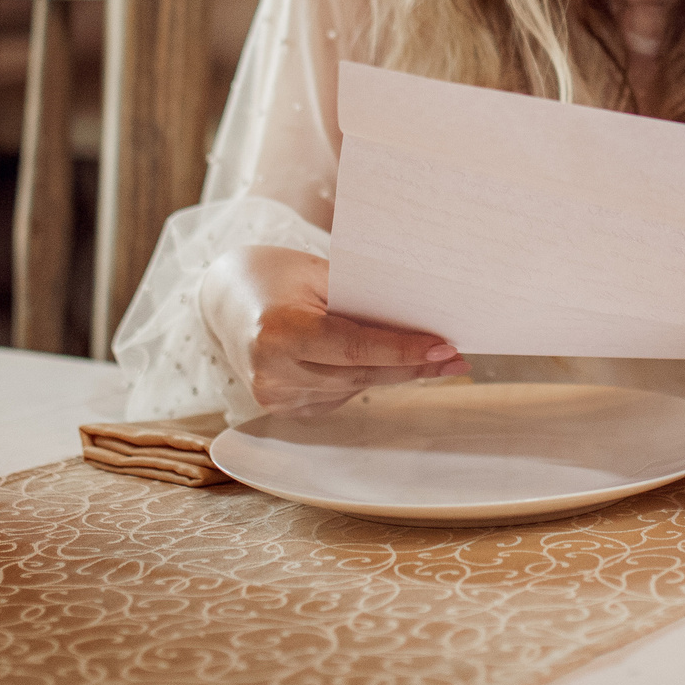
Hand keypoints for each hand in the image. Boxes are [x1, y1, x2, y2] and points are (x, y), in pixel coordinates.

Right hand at [199, 246, 466, 415]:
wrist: (228, 300)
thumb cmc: (279, 277)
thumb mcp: (317, 276)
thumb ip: (359, 303)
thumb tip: (420, 323)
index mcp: (275, 332)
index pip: (352, 347)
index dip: (402, 351)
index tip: (445, 349)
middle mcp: (270, 373)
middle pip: (358, 373)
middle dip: (411, 366)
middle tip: (456, 359)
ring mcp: (274, 397)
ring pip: (353, 388)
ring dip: (394, 374)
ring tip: (435, 359)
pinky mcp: (282, 409)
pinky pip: (338, 395)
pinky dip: (364, 379)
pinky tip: (387, 366)